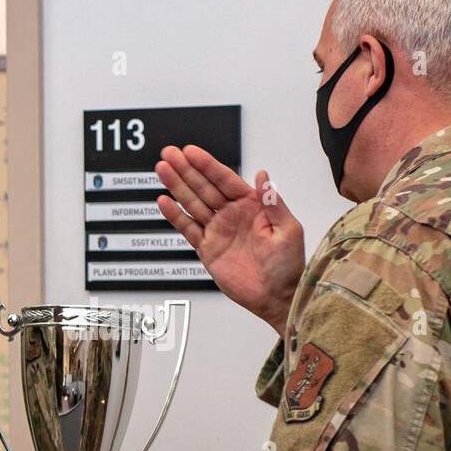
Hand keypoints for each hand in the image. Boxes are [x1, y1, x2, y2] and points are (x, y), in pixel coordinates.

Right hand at [156, 145, 303, 336]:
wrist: (277, 298)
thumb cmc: (288, 266)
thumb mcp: (288, 230)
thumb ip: (273, 203)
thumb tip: (263, 176)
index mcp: (251, 206)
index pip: (225, 179)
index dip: (207, 165)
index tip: (191, 152)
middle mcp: (232, 215)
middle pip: (204, 186)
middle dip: (186, 169)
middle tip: (169, 154)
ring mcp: (218, 231)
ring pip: (192, 203)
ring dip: (177, 186)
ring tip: (162, 169)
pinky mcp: (208, 249)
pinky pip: (188, 229)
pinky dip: (175, 216)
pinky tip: (164, 202)